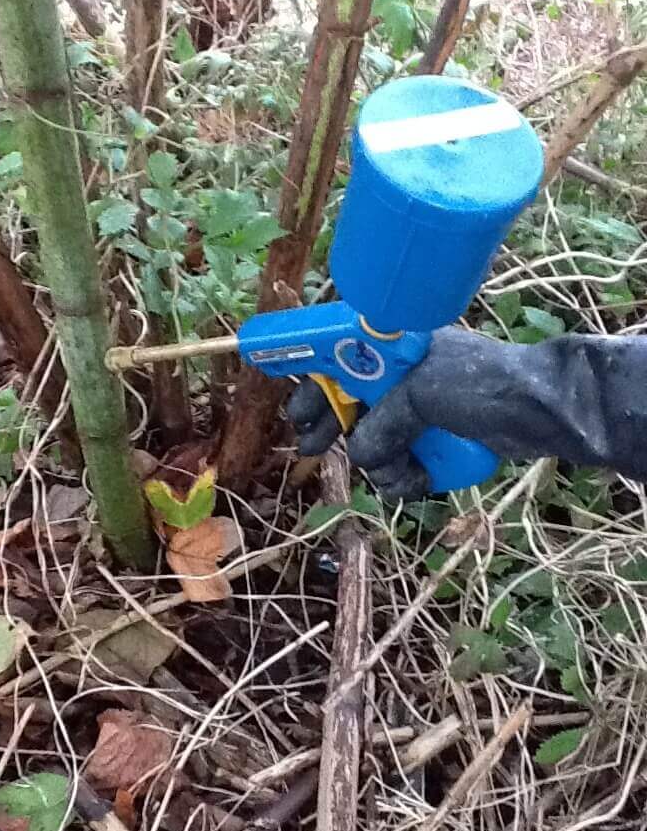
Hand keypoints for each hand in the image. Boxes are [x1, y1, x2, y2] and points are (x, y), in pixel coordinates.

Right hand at [288, 327, 646, 501]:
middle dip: (331, 427)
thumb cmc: (481, 384)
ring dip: (379, 463)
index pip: (337, 355)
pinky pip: (399, 463)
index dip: (310, 376)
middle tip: (309, 446)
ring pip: (372, 442)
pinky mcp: (433, 441)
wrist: (542, 412)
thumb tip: (357, 455)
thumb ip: (380, 425)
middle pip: (348, 403)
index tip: (289, 397)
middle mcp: (400, 377)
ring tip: (398, 472)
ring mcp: (417, 410)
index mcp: (392, 349)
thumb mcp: (420, 395)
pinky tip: (416, 481)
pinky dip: (403, 477)